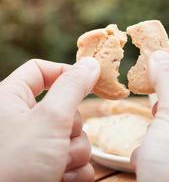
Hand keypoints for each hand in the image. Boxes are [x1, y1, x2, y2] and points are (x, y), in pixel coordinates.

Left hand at [0, 58, 99, 181]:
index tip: (90, 81)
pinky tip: (61, 178)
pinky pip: (76, 160)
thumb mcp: (48, 119)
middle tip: (59, 142)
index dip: (66, 73)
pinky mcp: (48, 167)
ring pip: (75, 137)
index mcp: (12, 99)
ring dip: (73, 154)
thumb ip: (72, 88)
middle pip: (66, 109)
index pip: (41, 71)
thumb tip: (90, 64)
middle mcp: (24, 121)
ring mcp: (38, 146)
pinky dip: (74, 170)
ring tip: (55, 167)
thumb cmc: (13, 164)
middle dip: (71, 129)